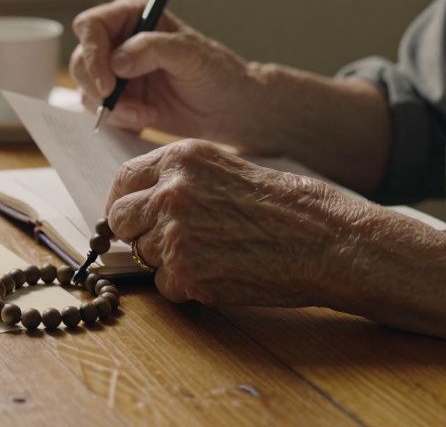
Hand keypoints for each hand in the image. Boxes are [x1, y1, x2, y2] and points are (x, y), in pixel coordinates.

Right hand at [70, 0, 279, 153]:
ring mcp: (116, 71)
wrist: (229, 108)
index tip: (109, 84)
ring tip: (144, 114)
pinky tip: (145, 119)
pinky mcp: (119, 98)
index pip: (91, 26)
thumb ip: (153, 49)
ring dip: (112, 108)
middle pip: (81, 60)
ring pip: (86, 89)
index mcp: (132, 16)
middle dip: (98, 88)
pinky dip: (118, 120)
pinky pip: (99, 111)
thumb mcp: (190, 54)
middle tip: (127, 108)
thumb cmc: (217, 73)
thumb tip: (117, 61)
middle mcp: (118, 40)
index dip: (93, 54)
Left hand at [105, 139, 373, 307]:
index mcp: (180, 159)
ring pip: (143, 256)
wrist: (326, 239)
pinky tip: (222, 273)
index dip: (124, 203)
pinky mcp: (187, 273)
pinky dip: (187, 287)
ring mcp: (175, 234)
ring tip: (215, 254)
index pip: (123, 181)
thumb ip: (180, 180)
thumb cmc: (286, 205)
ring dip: (169, 261)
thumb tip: (139, 201)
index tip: (130, 217)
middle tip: (169, 242)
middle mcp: (170, 192)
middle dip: (137, 234)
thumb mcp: (225, 169)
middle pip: (119, 220)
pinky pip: (165, 286)